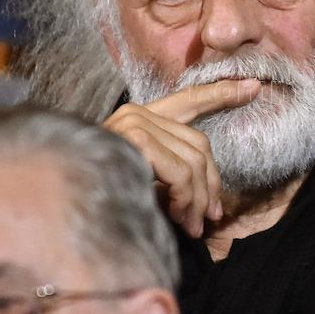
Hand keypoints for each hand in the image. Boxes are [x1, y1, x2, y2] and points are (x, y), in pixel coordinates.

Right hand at [103, 79, 260, 236]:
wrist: (59, 205)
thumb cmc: (101, 199)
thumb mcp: (145, 186)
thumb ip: (174, 179)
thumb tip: (212, 204)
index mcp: (142, 118)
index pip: (190, 99)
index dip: (222, 93)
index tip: (254, 87)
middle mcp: (137, 114)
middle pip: (201, 145)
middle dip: (211, 186)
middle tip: (208, 218)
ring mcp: (133, 123)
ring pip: (194, 162)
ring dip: (197, 201)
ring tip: (191, 226)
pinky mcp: (133, 138)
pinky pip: (181, 172)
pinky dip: (185, 200)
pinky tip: (178, 217)